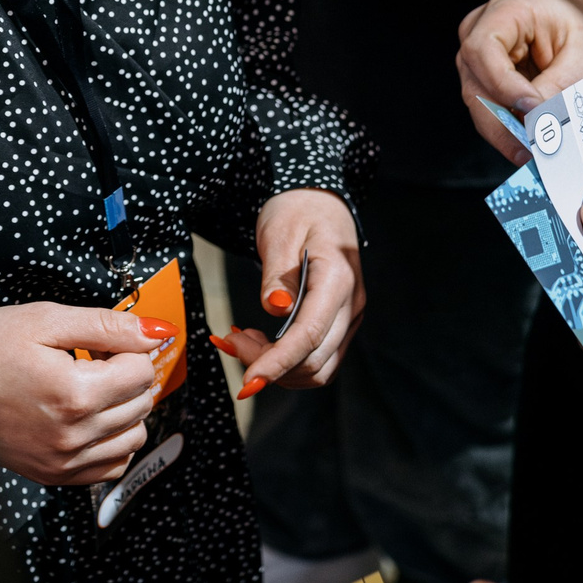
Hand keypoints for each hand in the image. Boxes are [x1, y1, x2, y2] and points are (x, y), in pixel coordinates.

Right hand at [0, 301, 171, 485]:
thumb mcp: (44, 320)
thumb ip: (107, 325)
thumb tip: (157, 331)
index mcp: (74, 394)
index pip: (141, 370)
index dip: (124, 347)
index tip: (95, 343)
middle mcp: (73, 436)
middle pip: (142, 403)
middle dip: (126, 375)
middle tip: (90, 360)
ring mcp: (63, 462)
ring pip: (134, 438)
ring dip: (124, 409)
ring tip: (88, 388)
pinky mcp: (54, 475)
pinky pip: (111, 467)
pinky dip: (112, 442)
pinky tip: (87, 419)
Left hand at [209, 189, 362, 395]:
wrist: (320, 202)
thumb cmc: (297, 212)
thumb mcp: (280, 232)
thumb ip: (278, 274)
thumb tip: (276, 310)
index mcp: (338, 279)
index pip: (309, 335)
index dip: (278, 363)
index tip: (248, 380)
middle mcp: (352, 305)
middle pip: (314, 361)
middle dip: (270, 365)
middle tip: (230, 341)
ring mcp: (349, 318)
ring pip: (318, 368)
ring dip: (278, 368)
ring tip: (242, 339)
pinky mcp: (339, 324)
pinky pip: (317, 357)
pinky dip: (287, 361)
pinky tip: (261, 342)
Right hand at [457, 0, 582, 162]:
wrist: (578, 20)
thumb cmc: (581, 27)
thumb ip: (561, 86)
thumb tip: (539, 123)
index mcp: (505, 11)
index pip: (483, 49)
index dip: (504, 84)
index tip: (533, 108)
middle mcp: (479, 32)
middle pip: (474, 84)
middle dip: (503, 122)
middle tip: (532, 147)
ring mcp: (477, 57)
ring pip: (478, 103)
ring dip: (505, 130)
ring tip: (534, 150)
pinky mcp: (482, 78)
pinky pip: (488, 109)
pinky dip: (508, 128)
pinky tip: (529, 141)